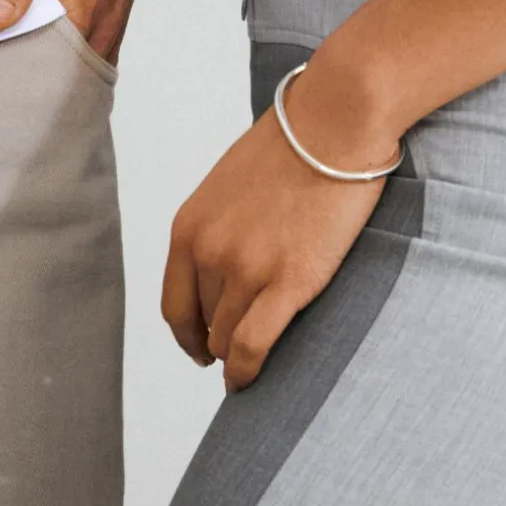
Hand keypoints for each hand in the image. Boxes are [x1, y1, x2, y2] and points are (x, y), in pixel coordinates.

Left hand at [0, 0, 158, 63]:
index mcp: (77, 12)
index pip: (42, 64)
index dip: (15, 69)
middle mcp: (100, 25)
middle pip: (64, 70)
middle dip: (36, 75)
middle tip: (4, 71)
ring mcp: (113, 20)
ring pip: (84, 62)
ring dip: (59, 67)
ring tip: (28, 65)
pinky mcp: (120, 11)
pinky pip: (100, 49)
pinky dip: (80, 57)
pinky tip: (61, 53)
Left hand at [162, 96, 395, 391]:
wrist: (331, 124)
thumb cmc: (292, 144)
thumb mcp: (232, 183)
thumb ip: (221, 225)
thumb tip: (228, 259)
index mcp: (189, 226)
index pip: (173, 303)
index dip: (186, 333)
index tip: (198, 345)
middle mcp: (207, 252)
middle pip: (203, 323)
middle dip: (216, 340)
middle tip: (235, 352)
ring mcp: (245, 269)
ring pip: (226, 339)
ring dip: (234, 356)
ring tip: (248, 366)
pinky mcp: (287, 281)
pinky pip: (252, 347)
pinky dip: (246, 372)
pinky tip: (248, 381)